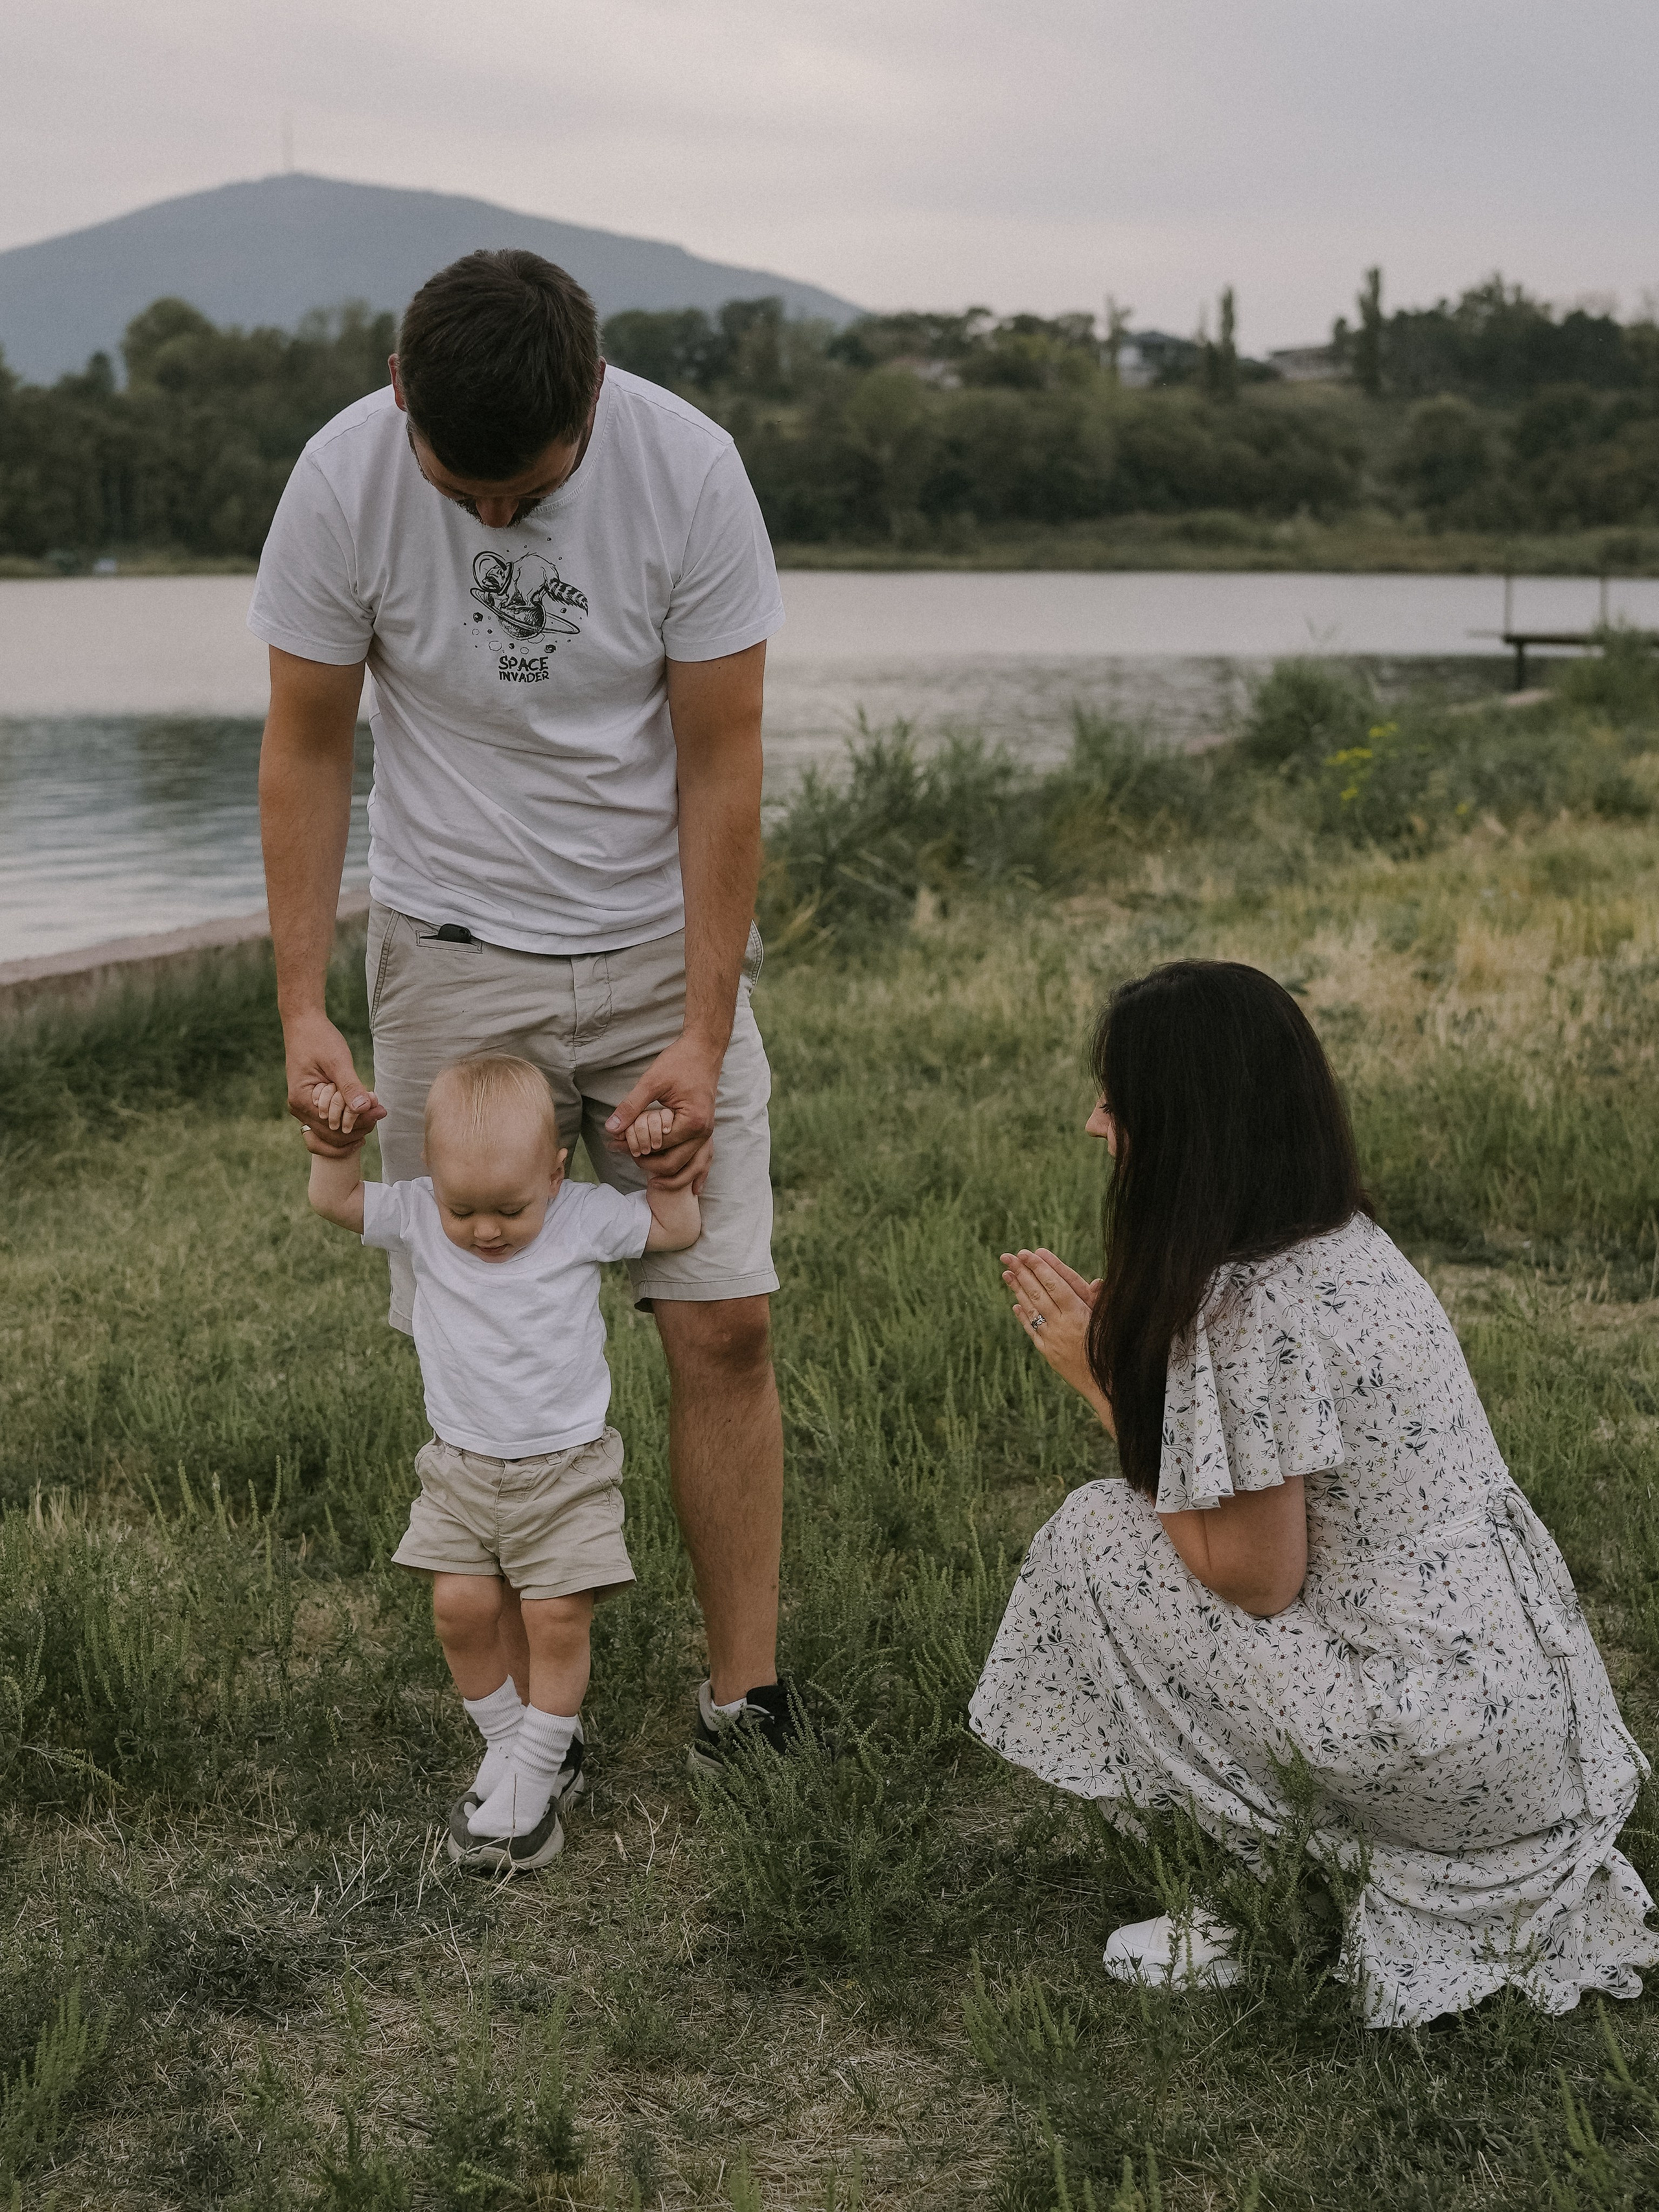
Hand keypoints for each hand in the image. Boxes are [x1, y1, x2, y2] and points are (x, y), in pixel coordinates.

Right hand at [284, 1011, 383, 1157]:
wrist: (304, 1024)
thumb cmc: (319, 1039)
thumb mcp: (338, 1061)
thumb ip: (350, 1086)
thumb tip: (364, 1109)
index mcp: (302, 1101)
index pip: (333, 1129)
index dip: (359, 1124)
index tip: (381, 1110)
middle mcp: (300, 1109)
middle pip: (333, 1137)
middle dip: (359, 1127)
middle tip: (381, 1111)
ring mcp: (304, 1108)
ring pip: (331, 1133)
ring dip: (354, 1125)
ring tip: (375, 1110)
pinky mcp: (312, 1103)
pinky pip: (329, 1122)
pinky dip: (347, 1119)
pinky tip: (363, 1112)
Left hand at [605, 1034, 720, 1187]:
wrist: (703, 1050)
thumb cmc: (679, 1062)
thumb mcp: (651, 1082)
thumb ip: (631, 1107)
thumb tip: (611, 1128)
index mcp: (692, 1122)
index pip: (658, 1146)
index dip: (633, 1147)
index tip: (613, 1143)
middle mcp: (704, 1133)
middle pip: (674, 1164)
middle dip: (647, 1165)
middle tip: (624, 1155)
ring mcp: (708, 1133)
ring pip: (692, 1168)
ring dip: (672, 1178)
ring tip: (652, 1183)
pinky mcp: (707, 1131)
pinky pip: (705, 1159)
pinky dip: (698, 1175)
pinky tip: (693, 1189)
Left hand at [1001, 1247, 1104, 1404]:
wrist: (1106, 1388)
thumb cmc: (1114, 1351)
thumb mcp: (1111, 1323)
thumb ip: (1101, 1302)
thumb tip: (1098, 1282)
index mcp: (1079, 1315)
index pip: (1056, 1285)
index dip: (1041, 1267)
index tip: (1027, 1252)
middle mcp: (1062, 1326)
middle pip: (1039, 1294)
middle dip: (1023, 1273)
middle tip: (1008, 1256)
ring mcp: (1052, 1340)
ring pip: (1032, 1310)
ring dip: (1018, 1291)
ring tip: (1006, 1274)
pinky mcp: (1049, 1353)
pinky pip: (1033, 1331)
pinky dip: (1024, 1317)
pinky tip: (1016, 1306)